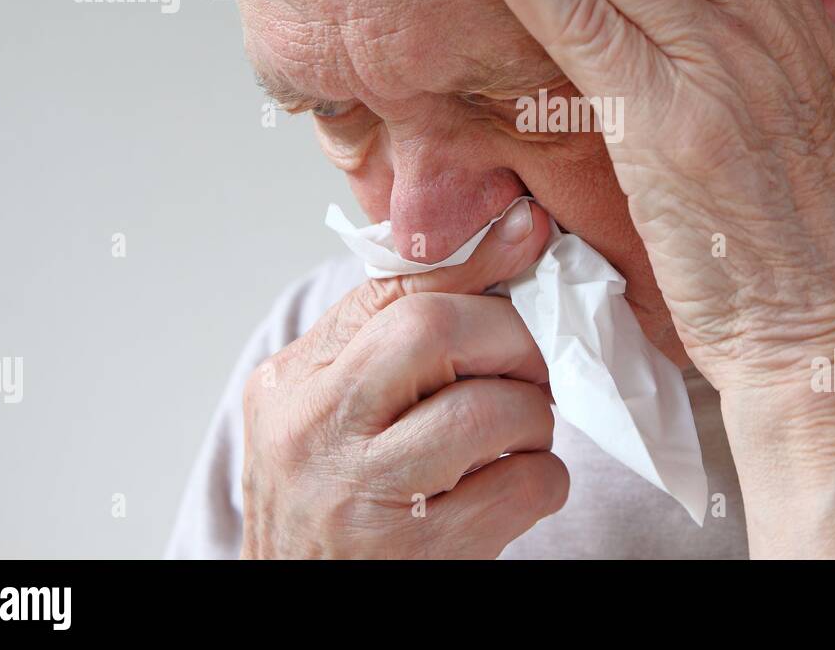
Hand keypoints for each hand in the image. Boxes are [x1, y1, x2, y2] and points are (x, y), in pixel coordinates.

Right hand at [240, 200, 567, 558]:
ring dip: (533, 413)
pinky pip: (521, 486)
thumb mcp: (330, 408)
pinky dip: (543, 477)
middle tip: (528, 365)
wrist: (299, 604)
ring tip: (521, 429)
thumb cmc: (331, 496)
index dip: (471, 257)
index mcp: (290, 383)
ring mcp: (362, 496)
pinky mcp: (418, 554)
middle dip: (510, 337)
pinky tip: (519, 483)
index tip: (527, 231)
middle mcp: (313, 431)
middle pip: (433, 331)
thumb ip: (387, 336)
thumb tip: (505, 237)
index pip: (387, 292)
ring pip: (489, 410)